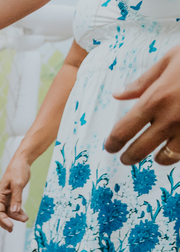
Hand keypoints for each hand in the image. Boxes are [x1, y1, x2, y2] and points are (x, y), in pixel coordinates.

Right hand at [0, 155, 31, 231]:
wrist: (22, 162)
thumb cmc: (18, 171)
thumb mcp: (18, 184)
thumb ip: (16, 198)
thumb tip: (15, 211)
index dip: (3, 220)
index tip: (11, 227)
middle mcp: (1, 198)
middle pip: (1, 214)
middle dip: (6, 222)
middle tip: (13, 230)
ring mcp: (6, 197)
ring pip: (8, 212)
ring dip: (15, 217)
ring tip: (26, 219)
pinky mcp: (12, 196)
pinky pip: (14, 207)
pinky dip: (19, 212)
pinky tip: (25, 215)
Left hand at [105, 44, 179, 165]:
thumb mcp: (172, 60)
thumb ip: (143, 81)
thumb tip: (118, 95)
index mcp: (156, 99)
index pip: (123, 131)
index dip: (113, 143)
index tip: (110, 146)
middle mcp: (170, 118)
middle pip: (139, 150)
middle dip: (129, 157)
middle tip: (126, 158)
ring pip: (167, 157)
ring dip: (159, 158)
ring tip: (157, 155)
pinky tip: (177, 147)